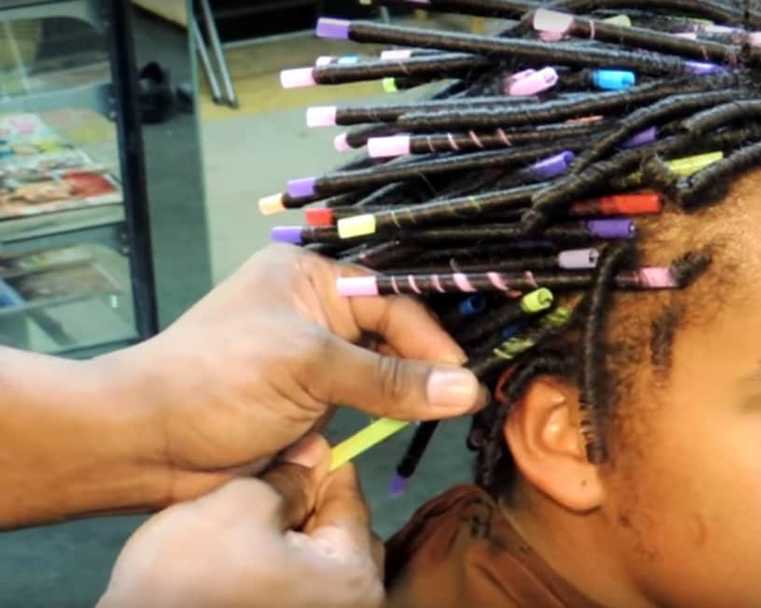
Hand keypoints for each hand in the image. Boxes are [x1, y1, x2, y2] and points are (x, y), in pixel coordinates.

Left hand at [93, 244, 484, 506]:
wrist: (145, 444)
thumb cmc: (218, 381)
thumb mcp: (308, 367)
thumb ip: (390, 379)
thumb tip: (467, 390)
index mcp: (310, 278)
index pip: (391, 300)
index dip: (430, 339)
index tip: (464, 379)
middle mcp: (315, 311)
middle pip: (392, 333)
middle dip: (424, 366)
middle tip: (464, 400)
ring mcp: (312, 360)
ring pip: (381, 372)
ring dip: (406, 394)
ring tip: (446, 414)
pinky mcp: (309, 403)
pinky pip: (363, 405)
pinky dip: (384, 417)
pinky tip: (410, 426)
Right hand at [98, 435, 384, 607]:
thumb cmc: (190, 579)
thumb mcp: (240, 505)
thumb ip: (289, 476)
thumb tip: (316, 454)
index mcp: (354, 576)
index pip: (352, 499)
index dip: (319, 467)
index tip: (294, 450)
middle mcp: (355, 606)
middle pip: (342, 532)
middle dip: (308, 507)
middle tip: (263, 493)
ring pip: (321, 562)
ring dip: (293, 539)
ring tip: (249, 529)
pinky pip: (302, 589)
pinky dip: (280, 570)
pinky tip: (244, 561)